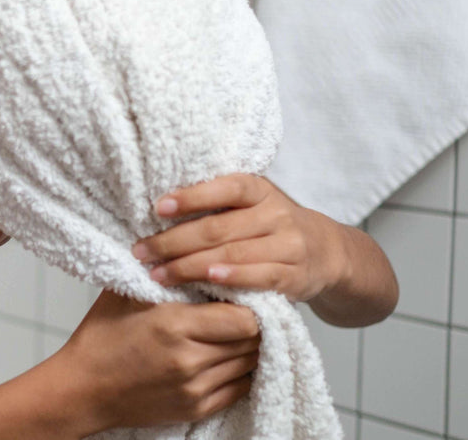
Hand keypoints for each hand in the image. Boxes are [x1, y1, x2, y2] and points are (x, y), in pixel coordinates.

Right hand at [49, 290, 259, 430]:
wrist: (82, 389)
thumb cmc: (101, 338)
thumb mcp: (126, 293)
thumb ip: (163, 272)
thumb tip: (192, 248)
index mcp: (174, 325)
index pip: (245, 318)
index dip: (250, 305)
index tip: (240, 295)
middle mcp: (189, 360)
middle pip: (251, 341)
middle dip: (252, 324)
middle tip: (242, 310)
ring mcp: (194, 389)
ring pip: (248, 364)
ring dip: (246, 347)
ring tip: (232, 332)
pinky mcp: (195, 409)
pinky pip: (239, 389)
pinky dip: (239, 371)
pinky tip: (226, 357)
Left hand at [131, 173, 346, 302]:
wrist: (327, 252)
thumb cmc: (270, 226)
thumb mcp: (251, 205)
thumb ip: (216, 205)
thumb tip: (157, 209)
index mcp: (260, 190)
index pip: (224, 188)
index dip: (191, 197)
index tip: (157, 208)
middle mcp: (276, 213)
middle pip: (218, 228)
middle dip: (173, 241)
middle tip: (141, 252)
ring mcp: (288, 245)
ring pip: (232, 254)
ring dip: (189, 266)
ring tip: (157, 274)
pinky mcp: (294, 276)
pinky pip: (259, 277)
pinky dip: (232, 278)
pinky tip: (206, 280)